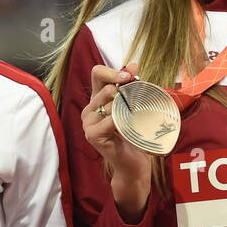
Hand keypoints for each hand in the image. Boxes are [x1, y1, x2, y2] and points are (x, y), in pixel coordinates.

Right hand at [83, 63, 153, 222]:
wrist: (133, 163)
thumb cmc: (134, 134)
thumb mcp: (133, 106)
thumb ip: (131, 85)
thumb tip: (133, 63)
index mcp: (97, 100)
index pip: (97, 73)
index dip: (112, 71)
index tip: (129, 76)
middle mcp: (89, 110)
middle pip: (106, 88)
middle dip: (126, 92)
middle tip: (138, 103)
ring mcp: (88, 123)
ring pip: (109, 102)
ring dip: (126, 109)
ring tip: (135, 120)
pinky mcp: (92, 135)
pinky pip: (110, 119)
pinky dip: (123, 121)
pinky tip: (129, 127)